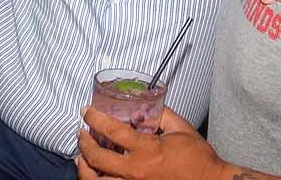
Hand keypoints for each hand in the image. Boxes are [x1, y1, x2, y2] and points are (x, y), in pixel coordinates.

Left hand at [76, 106, 218, 179]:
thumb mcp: (181, 129)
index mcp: (146, 150)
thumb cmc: (198, 159)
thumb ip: (161, 114)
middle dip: (84, 143)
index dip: (94, 118)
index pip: (111, 130)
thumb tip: (146, 107)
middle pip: (96, 157)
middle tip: (82, 134)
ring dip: (85, 169)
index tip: (87, 111)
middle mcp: (135, 171)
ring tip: (82, 159)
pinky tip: (98, 175)